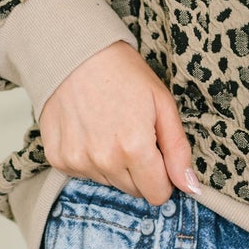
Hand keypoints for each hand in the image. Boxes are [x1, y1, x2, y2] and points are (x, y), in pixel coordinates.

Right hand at [37, 40, 201, 207]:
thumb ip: (178, 150)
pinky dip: (90, 158)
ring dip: (114, 164)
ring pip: (109, 182)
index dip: (163, 175)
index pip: (157, 195)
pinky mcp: (58, 158)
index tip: (157, 152)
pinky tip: (90, 130)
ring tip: (110, 128)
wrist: (76, 53)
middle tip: (133, 132)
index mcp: (134, 148)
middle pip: (133, 191)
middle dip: (140, 169)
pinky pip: (83, 174)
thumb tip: (190, 187)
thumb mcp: (162, 104)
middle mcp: (104, 161)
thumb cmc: (123, 73)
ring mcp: (77, 161)